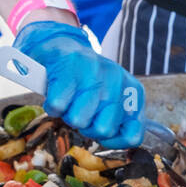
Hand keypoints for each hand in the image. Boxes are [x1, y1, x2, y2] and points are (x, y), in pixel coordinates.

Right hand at [13, 21, 144, 147]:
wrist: (60, 45)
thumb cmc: (86, 81)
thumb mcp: (113, 98)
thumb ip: (119, 122)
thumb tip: (118, 140)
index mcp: (132, 91)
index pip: (133, 135)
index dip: (113, 141)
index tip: (100, 131)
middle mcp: (117, 81)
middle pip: (102, 130)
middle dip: (86, 126)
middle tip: (80, 109)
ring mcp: (94, 73)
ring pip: (78, 121)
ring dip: (68, 115)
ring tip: (69, 99)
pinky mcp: (68, 69)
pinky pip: (57, 107)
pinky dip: (52, 106)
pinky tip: (56, 93)